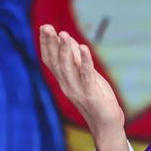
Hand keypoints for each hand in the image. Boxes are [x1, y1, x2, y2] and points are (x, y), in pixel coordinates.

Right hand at [39, 25, 127, 150]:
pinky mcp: (92, 94)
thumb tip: (68, 39)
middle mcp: (67, 85)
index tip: (44, 28)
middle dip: (51, 44)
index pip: (50, 60)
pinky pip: (87, 75)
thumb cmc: (97, 97)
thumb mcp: (85, 76)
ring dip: (66, 51)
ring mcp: (78, 91)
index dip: (46, 44)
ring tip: (63, 34)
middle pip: (56, 62)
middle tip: (47, 27)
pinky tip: (83, 48)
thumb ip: (77, 60)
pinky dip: (85, 61)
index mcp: (64, 80)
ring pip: (68, 68)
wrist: (106, 124)